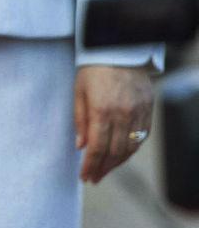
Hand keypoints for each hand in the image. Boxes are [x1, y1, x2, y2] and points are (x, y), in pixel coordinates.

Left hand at [75, 64, 154, 182]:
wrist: (119, 50)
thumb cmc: (92, 70)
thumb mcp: (78, 92)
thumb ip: (80, 120)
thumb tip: (81, 146)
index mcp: (102, 111)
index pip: (97, 148)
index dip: (91, 166)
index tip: (85, 177)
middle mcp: (123, 115)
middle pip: (115, 152)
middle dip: (104, 168)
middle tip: (95, 178)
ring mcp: (139, 113)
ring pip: (131, 147)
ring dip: (118, 162)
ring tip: (106, 170)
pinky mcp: (149, 109)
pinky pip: (143, 136)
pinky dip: (132, 149)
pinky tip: (122, 155)